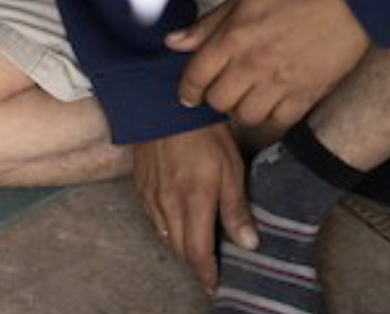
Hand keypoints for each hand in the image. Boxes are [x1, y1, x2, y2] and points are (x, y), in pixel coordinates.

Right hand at [131, 124, 256, 293]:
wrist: (162, 105)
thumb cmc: (202, 134)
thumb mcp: (230, 168)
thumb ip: (236, 208)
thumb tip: (249, 244)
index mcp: (194, 203)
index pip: (198, 252)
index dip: (207, 273)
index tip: (215, 284)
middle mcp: (168, 205)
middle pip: (179, 249)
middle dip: (194, 264)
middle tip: (208, 271)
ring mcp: (151, 196)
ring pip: (164, 235)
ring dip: (179, 247)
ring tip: (194, 250)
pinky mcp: (140, 185)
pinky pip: (152, 217)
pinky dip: (165, 228)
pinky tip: (175, 223)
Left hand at [167, 0, 369, 128]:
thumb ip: (207, 24)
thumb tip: (174, 42)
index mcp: (233, 38)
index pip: (196, 76)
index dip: (187, 90)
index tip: (188, 95)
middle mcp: (253, 64)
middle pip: (218, 102)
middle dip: (214, 98)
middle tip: (222, 90)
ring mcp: (282, 82)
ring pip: (247, 117)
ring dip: (242, 110)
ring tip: (247, 97)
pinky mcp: (308, 94)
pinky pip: (280, 121)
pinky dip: (272, 118)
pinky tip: (272, 105)